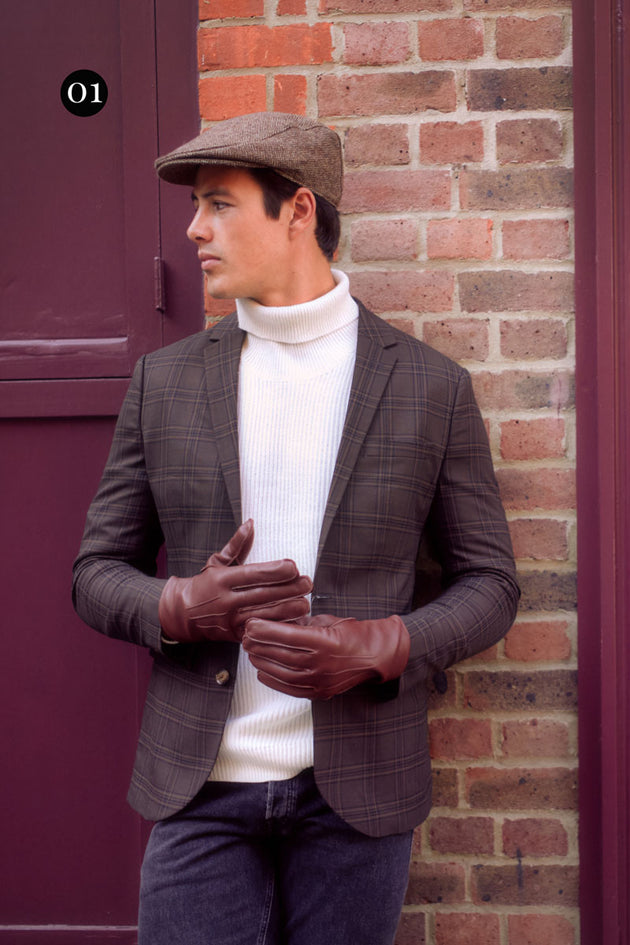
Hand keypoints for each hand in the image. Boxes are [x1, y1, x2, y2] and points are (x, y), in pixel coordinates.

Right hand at [158, 520, 312, 643]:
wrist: (181, 614)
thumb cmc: (203, 585)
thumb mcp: (216, 562)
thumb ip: (236, 545)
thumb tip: (250, 523)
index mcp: (222, 579)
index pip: (252, 574)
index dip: (274, 571)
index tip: (293, 566)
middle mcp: (226, 600)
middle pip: (262, 595)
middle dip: (288, 590)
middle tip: (308, 583)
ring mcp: (230, 620)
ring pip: (263, 616)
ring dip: (287, 610)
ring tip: (305, 603)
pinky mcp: (234, 636)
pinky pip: (259, 632)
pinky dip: (276, 628)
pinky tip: (292, 622)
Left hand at [242, 613, 409, 699]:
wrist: (377, 655)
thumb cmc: (353, 633)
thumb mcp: (327, 620)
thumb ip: (301, 623)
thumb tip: (274, 621)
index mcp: (325, 641)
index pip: (287, 635)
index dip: (265, 630)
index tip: (250, 624)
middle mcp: (322, 663)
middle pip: (281, 654)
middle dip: (259, 645)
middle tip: (245, 637)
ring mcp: (321, 680)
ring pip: (282, 673)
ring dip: (263, 662)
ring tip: (250, 652)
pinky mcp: (321, 692)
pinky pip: (291, 688)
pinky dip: (273, 681)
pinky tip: (262, 671)